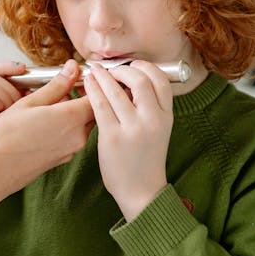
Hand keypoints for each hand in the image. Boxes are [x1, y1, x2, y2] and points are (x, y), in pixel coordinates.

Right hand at [0, 60, 96, 195]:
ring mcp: (71, 151)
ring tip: (50, 104)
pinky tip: (44, 123)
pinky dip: (65, 127)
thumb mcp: (29, 102)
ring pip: (82, 125)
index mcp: (71, 118)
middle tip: (66, 85)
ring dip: (73, 113)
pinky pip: (72, 138)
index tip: (81, 75)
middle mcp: (77, 136)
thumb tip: (72, 68)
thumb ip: (56, 85)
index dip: (92, 84)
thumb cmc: (5, 135)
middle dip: (83, 97)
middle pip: (92, 112)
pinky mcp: (62, 160)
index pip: (97, 97)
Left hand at [82, 60, 173, 220]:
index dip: (144, 66)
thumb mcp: (158, 130)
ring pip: (116, 90)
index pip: (160, 80)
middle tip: (109, 68)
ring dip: (102, 76)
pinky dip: (92, 90)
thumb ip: (149, 107)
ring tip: (94, 71)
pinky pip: (100, 105)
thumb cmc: (145, 158)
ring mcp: (133, 128)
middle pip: (139, 79)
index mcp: (166, 117)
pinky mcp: (113, 137)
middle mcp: (152, 120)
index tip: (131, 64)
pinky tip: (88, 84)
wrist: (142, 191)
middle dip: (121, 68)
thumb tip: (131, 81)